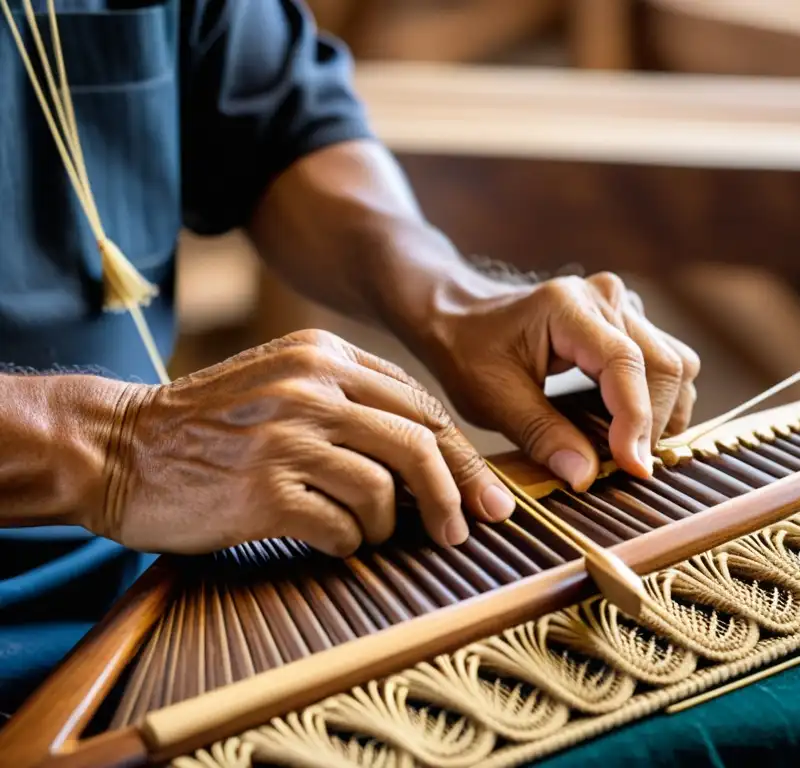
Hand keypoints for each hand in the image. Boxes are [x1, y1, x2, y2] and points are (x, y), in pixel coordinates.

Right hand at [91, 330, 514, 555]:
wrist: (118, 447)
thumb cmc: (210, 425)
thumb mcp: (283, 382)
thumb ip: (350, 399)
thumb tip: (430, 452)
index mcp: (322, 355)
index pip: (420, 405)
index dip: (461, 454)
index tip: (483, 491)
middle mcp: (310, 388)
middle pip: (419, 444)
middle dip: (454, 494)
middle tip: (465, 529)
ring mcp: (286, 438)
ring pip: (384, 489)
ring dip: (389, 524)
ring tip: (370, 532)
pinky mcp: (263, 491)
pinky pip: (341, 527)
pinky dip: (348, 542)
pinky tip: (329, 539)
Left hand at [412, 271, 700, 490]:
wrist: (462, 318)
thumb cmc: (470, 352)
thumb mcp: (493, 399)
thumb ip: (541, 435)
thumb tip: (586, 476)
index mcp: (568, 307)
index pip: (625, 362)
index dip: (635, 419)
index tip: (632, 468)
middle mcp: (605, 298)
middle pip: (662, 366)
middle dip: (651, 425)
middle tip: (627, 470)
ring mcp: (622, 306)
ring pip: (675, 365)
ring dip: (662, 414)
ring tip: (629, 450)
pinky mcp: (629, 323)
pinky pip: (665, 363)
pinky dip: (657, 401)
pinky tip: (629, 428)